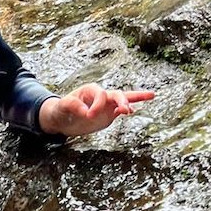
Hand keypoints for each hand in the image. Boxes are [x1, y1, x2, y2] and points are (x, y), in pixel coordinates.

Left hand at [39, 83, 154, 137]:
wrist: (62, 119)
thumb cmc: (60, 110)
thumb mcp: (62, 107)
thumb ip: (72, 106)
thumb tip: (86, 112)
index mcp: (90, 90)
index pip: (100, 94)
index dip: (97, 105)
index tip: (88, 116)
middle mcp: (101, 96)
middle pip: (117, 94)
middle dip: (123, 100)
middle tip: (126, 110)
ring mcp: (106, 105)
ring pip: (124, 99)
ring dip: (133, 100)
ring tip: (150, 96)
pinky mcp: (108, 115)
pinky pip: (121, 110)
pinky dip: (129, 108)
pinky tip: (134, 111)